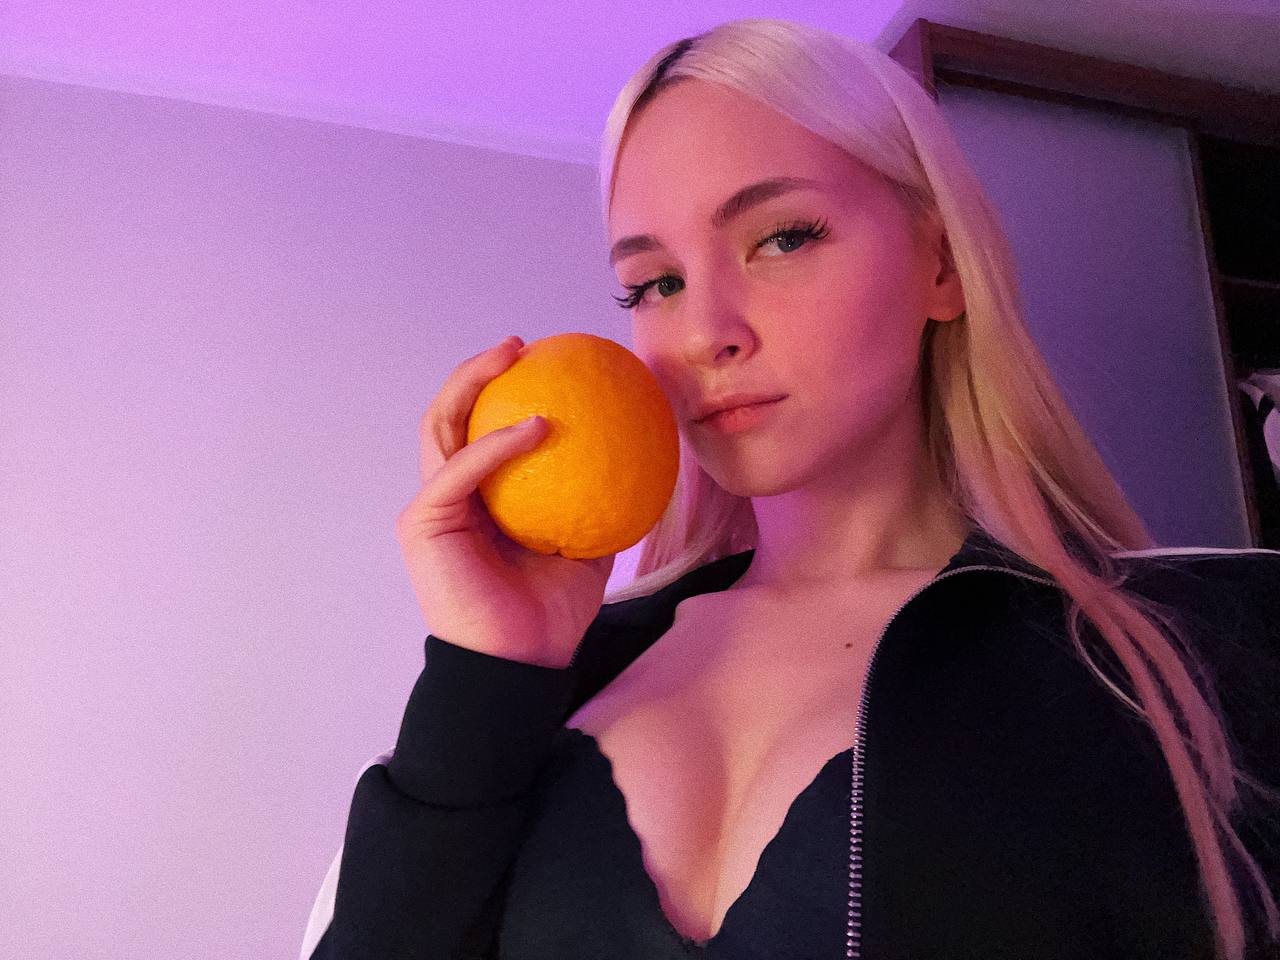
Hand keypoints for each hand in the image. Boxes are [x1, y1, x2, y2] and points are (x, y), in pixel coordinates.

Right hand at [394, 336, 615, 668]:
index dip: (502, 393)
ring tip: (511, 358)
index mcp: (480, 500)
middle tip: (520, 346)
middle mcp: (449, 496)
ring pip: (441, 428)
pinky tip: (536, 425)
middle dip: (478, 373)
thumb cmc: (550, 613)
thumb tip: (642, 462)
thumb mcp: (587, 546)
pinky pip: (460, 471)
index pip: (481, 432)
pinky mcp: (425, 523)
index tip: (544, 363)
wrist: (524, 663)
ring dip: (471, 385)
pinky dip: (495, 445)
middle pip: (451, 417)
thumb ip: (599, 503)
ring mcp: (432, 507)